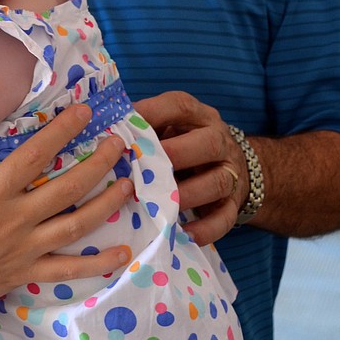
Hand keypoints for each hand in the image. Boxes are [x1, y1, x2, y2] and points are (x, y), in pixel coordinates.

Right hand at [0, 104, 135, 325]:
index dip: (61, 132)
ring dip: (106, 205)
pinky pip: (68, 270)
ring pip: (76, 226)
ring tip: (128, 184)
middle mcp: (13, 221)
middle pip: (66, 189)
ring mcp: (23, 250)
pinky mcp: (25, 274)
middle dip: (97, 164)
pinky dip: (98, 264)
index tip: (84, 113)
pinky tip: (123, 253)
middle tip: (118, 143)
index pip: (33, 157)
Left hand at [135, 91, 244, 244]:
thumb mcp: (170, 128)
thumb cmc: (186, 145)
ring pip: (218, 182)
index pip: (181, 106)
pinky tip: (185, 233)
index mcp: (199, 117)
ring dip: (188, 195)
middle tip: (146, 168)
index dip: (154, 113)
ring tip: (160, 207)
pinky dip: (207, 228)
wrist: (236, 168)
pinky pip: (225, 217)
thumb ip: (146, 127)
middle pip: (209, 143)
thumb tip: (104, 130)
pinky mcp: (233, 204)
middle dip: (177, 154)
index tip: (125, 126)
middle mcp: (219, 141)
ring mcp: (230, 173)